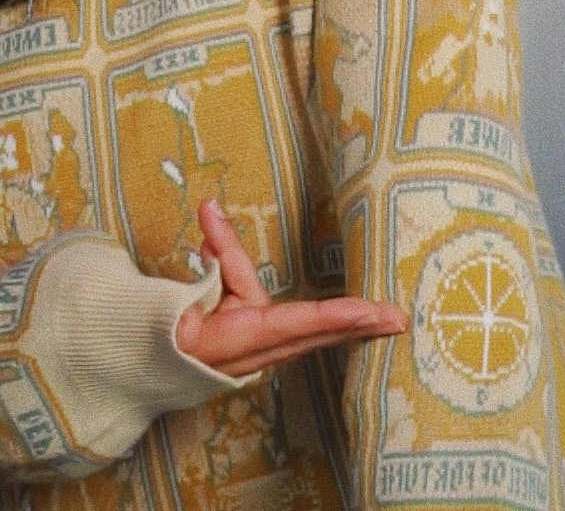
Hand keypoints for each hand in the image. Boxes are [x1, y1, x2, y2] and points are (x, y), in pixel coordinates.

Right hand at [175, 199, 407, 377]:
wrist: (165, 359)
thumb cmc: (181, 321)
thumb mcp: (200, 284)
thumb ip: (214, 246)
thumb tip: (210, 205)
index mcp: (241, 336)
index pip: (294, 323)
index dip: (332, 318)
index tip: (366, 312)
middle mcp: (261, 352)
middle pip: (317, 337)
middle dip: (359, 327)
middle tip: (399, 319)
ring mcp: (269, 356)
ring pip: (318, 340)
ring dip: (355, 331)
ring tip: (391, 320)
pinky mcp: (272, 352)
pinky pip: (310, 340)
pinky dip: (337, 332)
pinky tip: (363, 326)